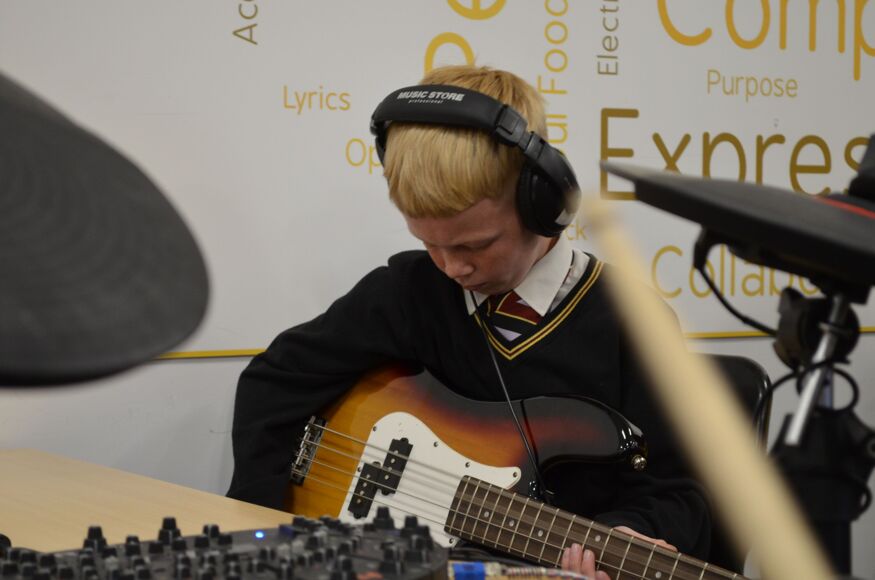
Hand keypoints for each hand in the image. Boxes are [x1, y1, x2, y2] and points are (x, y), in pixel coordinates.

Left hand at [560, 527, 676, 578]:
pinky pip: (565, 575)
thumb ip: (653, 547)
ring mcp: (588, 579)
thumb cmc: (628, 543)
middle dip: (585, 572)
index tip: (603, 573)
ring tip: (575, 548)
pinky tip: (567, 552)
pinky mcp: (575, 575)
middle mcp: (601, 579)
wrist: (615, 540)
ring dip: (572, 566)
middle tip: (587, 553)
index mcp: (620, 577)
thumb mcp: (641, 545)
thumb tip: (670, 548)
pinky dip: (565, 564)